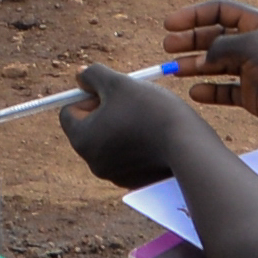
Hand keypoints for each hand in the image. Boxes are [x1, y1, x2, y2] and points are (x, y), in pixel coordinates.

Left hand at [57, 60, 194, 189]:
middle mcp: (93, 162)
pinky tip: (156, 136)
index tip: (113, 92)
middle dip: (106, 111)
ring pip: (110, 141)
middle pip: (89, 127)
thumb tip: (79, 77)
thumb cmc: (151, 111)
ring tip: (148, 118)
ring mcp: (115, 175)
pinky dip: (136, 144)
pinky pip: (128, 157)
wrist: (189, 147)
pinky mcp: (136, 181)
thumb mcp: (118, 83)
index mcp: (83, 139)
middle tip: (131, 101)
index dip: (88, 96)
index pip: (69, 112)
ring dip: (122, 126)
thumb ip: (93, 75)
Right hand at [161, 0, 257, 127]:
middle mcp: (255, 44)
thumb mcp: (252, 43)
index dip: (194, 15)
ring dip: (195, 65)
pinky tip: (195, 92)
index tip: (170, 24)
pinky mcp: (254, 95)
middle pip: (215, 37)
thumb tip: (202, 58)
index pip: (221, 12)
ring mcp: (254, 70)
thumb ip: (221, 46)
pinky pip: (226, 91)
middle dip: (191, 40)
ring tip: (174, 70)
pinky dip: (210, 91)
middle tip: (167, 47)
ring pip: (217, 65)